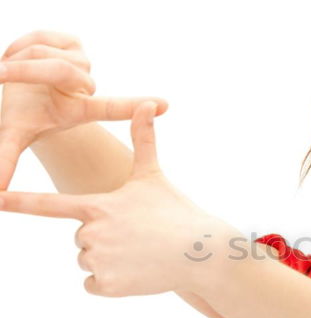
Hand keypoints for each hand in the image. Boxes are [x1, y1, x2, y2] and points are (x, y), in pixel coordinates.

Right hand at [0, 30, 168, 189]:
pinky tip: (16, 58)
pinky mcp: (72, 42)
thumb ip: (4, 159)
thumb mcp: (14, 134)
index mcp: (80, 111)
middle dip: (22, 71)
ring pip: (45, 52)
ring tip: (9, 73)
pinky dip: (19, 46)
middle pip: (58, 70)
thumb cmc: (21, 115)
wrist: (16, 89)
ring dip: (18, 60)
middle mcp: (86, 86)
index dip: (131, 106)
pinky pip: (41, 37)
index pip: (109, 108)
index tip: (165, 105)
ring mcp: (82, 63)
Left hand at [0, 101, 217, 296]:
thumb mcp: (154, 175)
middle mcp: (90, 233)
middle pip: (80, 237)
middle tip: (136, 235)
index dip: (15, 203)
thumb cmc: (177, 210)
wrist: (200, 251)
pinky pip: (93, 284)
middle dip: (103, 237)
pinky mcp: (107, 284)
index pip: (45, 205)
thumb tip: (149, 101)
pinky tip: (136, 271)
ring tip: (139, 253)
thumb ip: (143, 139)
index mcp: (97, 206)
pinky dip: (111, 281)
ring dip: (108, 259)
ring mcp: (98, 260)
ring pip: (87, 261)